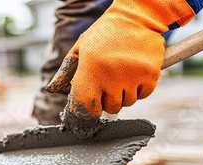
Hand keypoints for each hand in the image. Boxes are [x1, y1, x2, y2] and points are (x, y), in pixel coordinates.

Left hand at [47, 0, 194, 117]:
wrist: (136, 16)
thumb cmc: (104, 33)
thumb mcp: (80, 48)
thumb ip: (65, 71)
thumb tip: (52, 89)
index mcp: (89, 71)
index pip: (85, 108)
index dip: (87, 111)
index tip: (89, 107)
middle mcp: (110, 77)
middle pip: (109, 109)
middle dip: (107, 101)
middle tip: (108, 85)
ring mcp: (132, 77)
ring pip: (127, 103)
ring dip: (124, 94)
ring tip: (121, 76)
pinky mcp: (150, 75)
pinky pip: (144, 95)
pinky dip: (140, 89)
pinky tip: (134, 73)